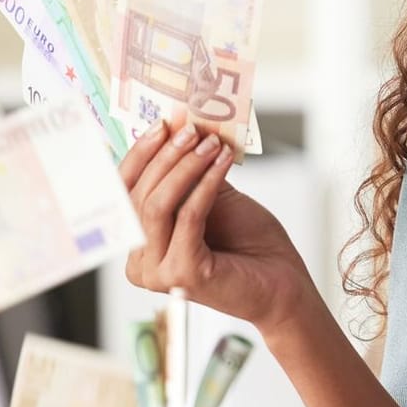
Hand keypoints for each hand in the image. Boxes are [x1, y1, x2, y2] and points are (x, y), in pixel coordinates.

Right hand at [119, 114, 318, 338]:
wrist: (283, 282)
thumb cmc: (248, 243)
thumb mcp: (212, 199)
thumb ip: (189, 173)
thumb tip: (178, 127)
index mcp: (138, 246)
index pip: (123, 194)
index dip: (139, 156)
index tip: (161, 124)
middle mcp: (140, 264)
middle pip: (138, 197)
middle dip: (166, 156)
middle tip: (190, 129)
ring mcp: (158, 273)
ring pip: (157, 205)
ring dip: (186, 166)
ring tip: (211, 143)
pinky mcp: (182, 274)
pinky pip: (188, 216)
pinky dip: (206, 184)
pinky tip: (223, 163)